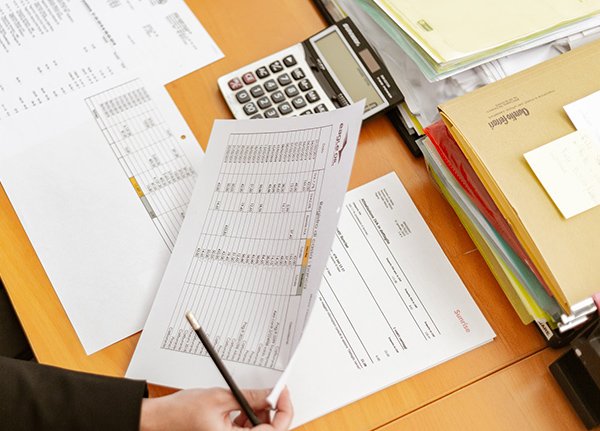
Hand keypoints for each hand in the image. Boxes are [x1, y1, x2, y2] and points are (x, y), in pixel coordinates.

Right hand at [139, 386, 292, 430]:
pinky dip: (249, 416)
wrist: (161, 418)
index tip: (283, 392)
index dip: (284, 410)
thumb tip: (272, 393)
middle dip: (273, 411)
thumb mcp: (220, 397)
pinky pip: (247, 430)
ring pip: (258, 430)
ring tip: (253, 396)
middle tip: (271, 391)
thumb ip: (250, 397)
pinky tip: (242, 404)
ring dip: (261, 413)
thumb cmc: (183, 411)